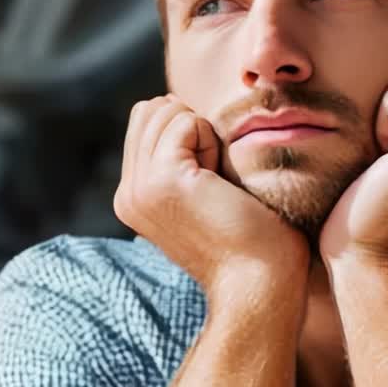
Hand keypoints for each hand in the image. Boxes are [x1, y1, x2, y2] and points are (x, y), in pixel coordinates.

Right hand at [114, 95, 309, 297]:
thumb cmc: (250, 241)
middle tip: (216, 180)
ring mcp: (140, 188)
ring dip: (203, 136)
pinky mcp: (162, 180)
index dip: (188, 135)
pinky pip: (185, 122)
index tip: (210, 183)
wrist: (260, 283)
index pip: (144, 124)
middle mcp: (127, 195)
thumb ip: (179, 157)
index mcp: (133, 199)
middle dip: (192, 130)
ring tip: (217, 183)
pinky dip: (211, 140)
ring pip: (165, 112)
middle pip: (149, 111)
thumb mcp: (201, 192)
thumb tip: (171, 104)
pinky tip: (221, 182)